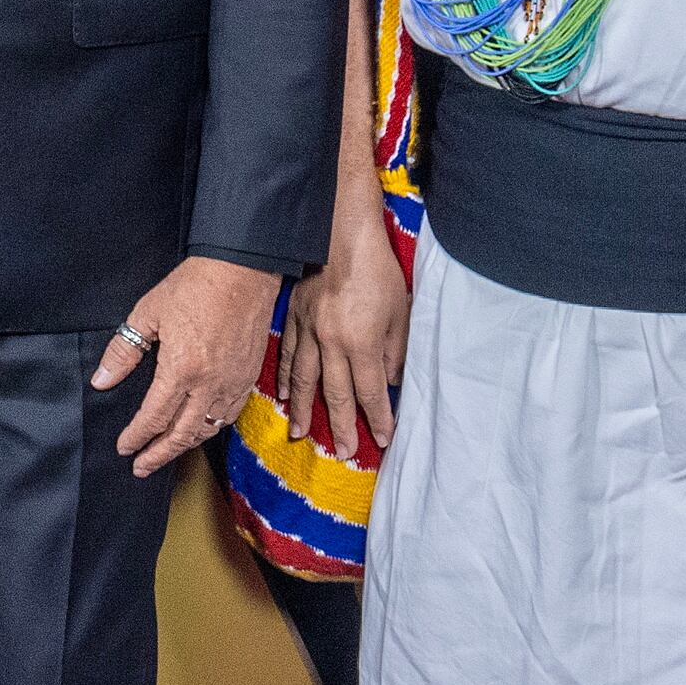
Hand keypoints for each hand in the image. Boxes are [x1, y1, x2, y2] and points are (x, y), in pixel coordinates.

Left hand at [92, 254, 273, 477]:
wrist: (244, 270)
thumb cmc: (195, 286)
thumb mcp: (148, 313)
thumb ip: (124, 352)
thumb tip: (102, 381)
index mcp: (181, 369)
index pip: (154, 418)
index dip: (136, 437)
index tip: (124, 447)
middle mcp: (209, 384)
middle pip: (181, 434)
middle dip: (158, 455)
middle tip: (140, 467)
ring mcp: (232, 383)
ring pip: (206, 429)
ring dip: (184, 446)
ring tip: (166, 452)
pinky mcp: (248, 377)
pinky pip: (228, 415)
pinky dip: (210, 429)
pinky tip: (199, 429)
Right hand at [278, 235, 408, 461]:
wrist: (339, 232)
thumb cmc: (377, 269)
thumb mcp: (400, 310)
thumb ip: (395, 350)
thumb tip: (388, 381)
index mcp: (362, 341)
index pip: (370, 390)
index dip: (377, 417)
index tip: (383, 439)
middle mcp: (331, 342)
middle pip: (335, 393)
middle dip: (342, 425)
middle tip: (344, 452)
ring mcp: (308, 330)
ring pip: (305, 379)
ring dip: (305, 410)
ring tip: (301, 434)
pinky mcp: (294, 316)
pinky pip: (289, 355)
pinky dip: (287, 378)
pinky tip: (285, 395)